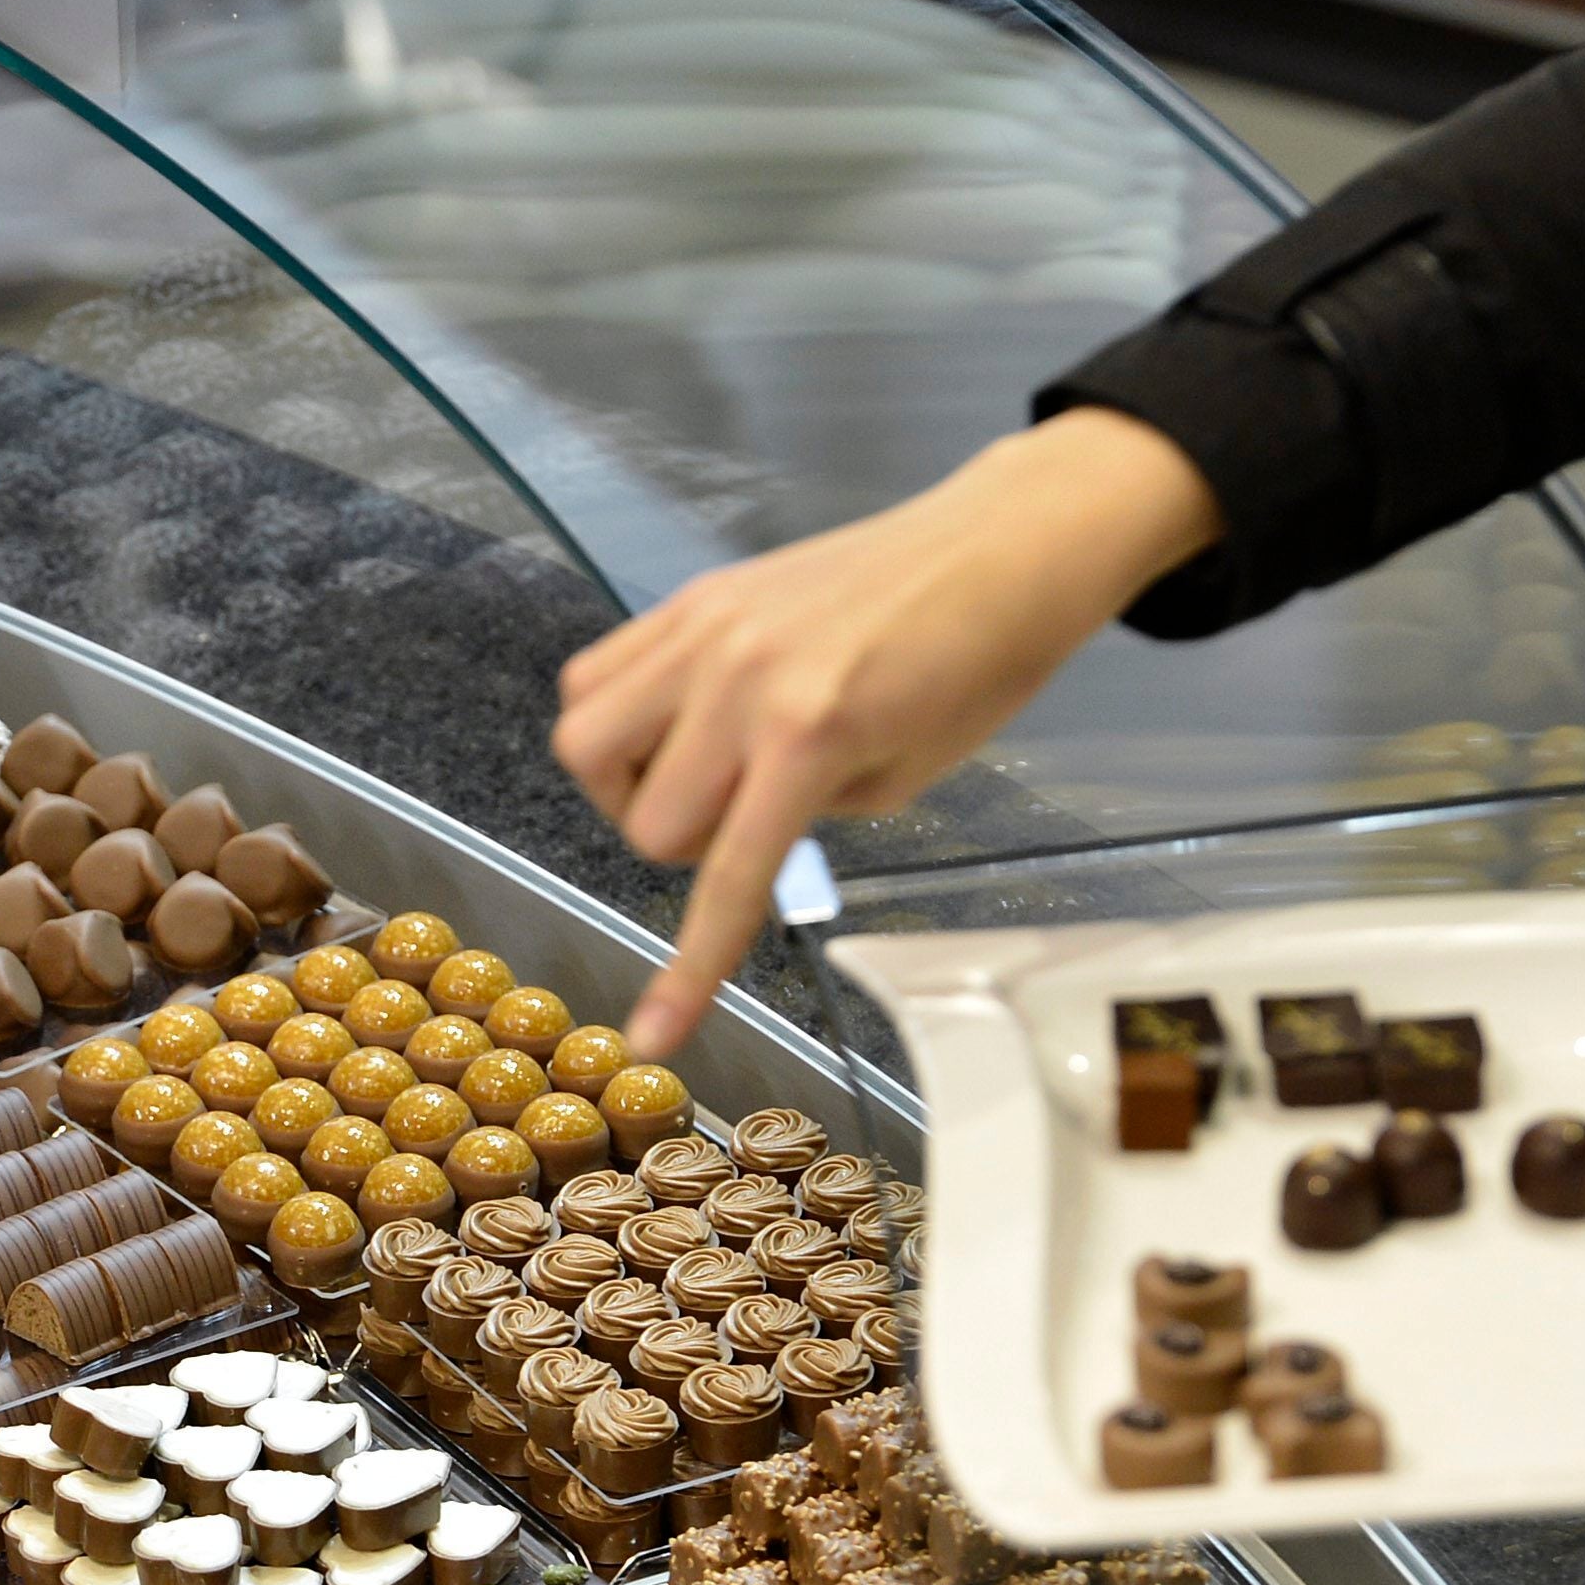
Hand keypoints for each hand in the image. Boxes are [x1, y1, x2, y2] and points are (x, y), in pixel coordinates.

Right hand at [552, 406, 1224, 1060]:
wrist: (999, 546)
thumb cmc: (977, 672)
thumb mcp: (903, 779)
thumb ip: (802, 815)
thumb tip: (730, 828)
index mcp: (809, 738)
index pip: (726, 878)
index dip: (689, 971)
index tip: (653, 1038)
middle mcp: (737, 681)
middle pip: (646, 823)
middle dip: (686, 847)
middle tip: (746, 819)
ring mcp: (704, 631)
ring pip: (585, 742)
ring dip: (626, 784)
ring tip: (689, 772)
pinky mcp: (691, 598)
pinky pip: (593, 674)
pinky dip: (613, 718)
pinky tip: (670, 722)